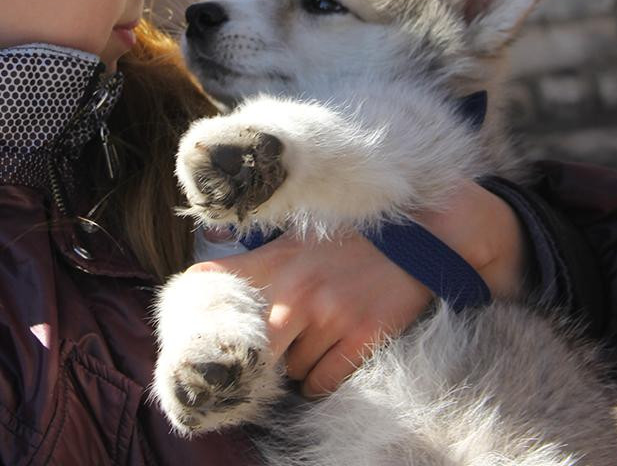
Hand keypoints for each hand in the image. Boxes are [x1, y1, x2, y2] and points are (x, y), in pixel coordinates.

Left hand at [187, 180, 529, 397]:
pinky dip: (320, 380)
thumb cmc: (356, 237)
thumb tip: (207, 284)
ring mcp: (329, 315)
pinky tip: (329, 359)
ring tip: (314, 342)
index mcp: (274, 260)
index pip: (209, 285)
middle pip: (247, 350)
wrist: (424, 233)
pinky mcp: (362, 336)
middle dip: (251, 363)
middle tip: (257, 366)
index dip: (193, 316)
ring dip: (295, 366)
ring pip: (289, 370)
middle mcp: (295, 290)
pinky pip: (322, 382)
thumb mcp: (299, 239)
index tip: (193, 339)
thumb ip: (258, 264)